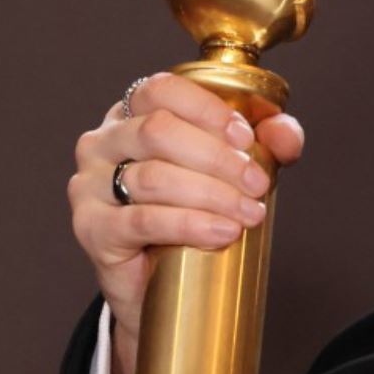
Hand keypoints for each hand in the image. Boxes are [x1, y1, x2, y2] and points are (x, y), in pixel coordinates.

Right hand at [68, 72, 305, 373]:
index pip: (161, 90)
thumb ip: (267, 143)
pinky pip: (141, 220)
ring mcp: (89, 185)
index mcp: (132, 114)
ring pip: (152, 177)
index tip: (246, 139)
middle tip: (257, 184)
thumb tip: (284, 134)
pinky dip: (189, 224)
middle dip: (218, 158)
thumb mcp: (236, 168)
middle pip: (157, 131)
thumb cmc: (196, 209)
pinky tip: (222, 232)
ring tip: (249, 214)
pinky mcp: (92, 229)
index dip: (208, 110)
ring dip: (211, 194)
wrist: (165, 282)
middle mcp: (102, 142)